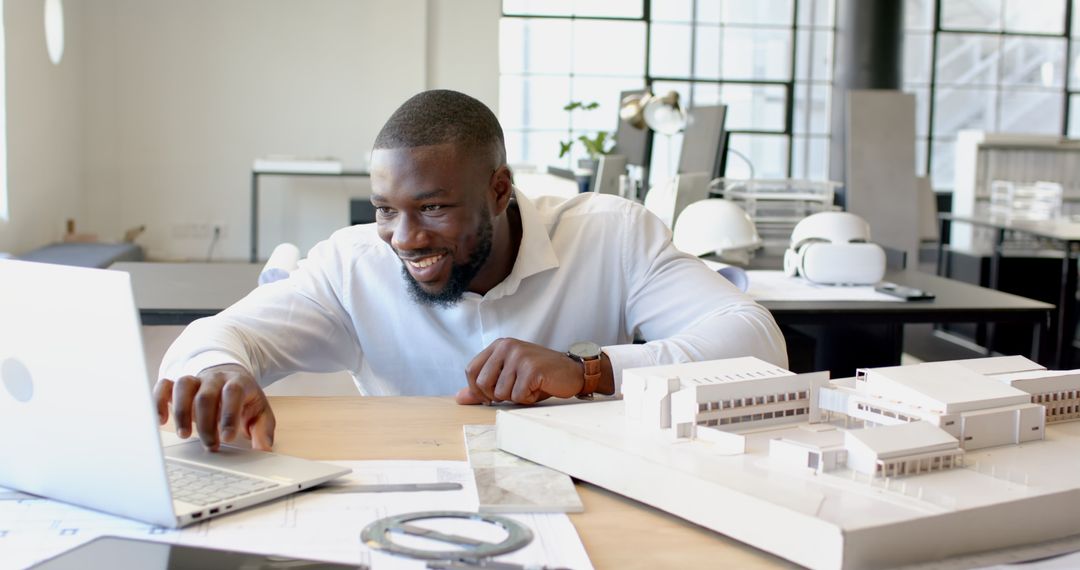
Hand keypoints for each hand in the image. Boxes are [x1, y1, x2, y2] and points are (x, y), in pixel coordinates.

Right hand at [153, 364, 275, 451]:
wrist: (230, 377)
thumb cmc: (244, 399)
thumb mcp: (260, 412)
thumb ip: (263, 430)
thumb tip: (263, 449)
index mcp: (238, 383)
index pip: (233, 394)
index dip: (229, 415)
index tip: (227, 438)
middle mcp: (215, 379)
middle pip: (206, 396)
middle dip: (206, 423)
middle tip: (211, 445)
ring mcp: (195, 380)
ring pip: (183, 387)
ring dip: (181, 412)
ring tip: (184, 435)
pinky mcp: (178, 385)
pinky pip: (164, 386)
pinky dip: (159, 401)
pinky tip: (161, 421)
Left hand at [457, 338, 585, 404]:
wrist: (572, 372)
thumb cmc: (539, 376)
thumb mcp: (508, 377)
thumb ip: (484, 386)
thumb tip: (460, 397)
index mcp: (498, 345)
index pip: (471, 370)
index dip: (477, 389)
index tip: (491, 396)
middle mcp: (507, 346)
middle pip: (482, 383)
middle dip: (496, 395)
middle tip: (515, 391)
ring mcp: (519, 356)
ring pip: (500, 392)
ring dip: (515, 397)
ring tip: (530, 387)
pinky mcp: (531, 368)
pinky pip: (518, 395)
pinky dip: (528, 399)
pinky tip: (539, 388)